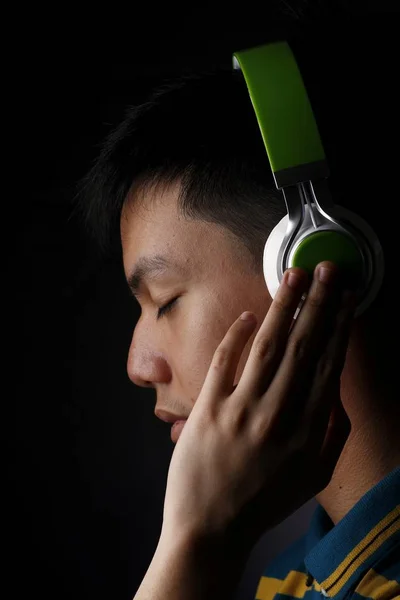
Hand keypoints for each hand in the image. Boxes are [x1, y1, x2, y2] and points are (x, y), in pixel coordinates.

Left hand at [161, 261, 355, 553]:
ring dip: (284, 307)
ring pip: (268, 346)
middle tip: (329, 270)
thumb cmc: (265, 501)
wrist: (212, 528)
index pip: (328, 365)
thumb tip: (336, 389)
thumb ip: (333, 432)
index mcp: (309, 431)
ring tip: (295, 276)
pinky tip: (249, 316)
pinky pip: (224, 362)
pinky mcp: (208, 410)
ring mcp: (241, 410)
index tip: (348, 297)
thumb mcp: (314, 475)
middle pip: (303, 347)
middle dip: (319, 303)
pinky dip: (236, 336)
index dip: (339, 326)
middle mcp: (278, 414)